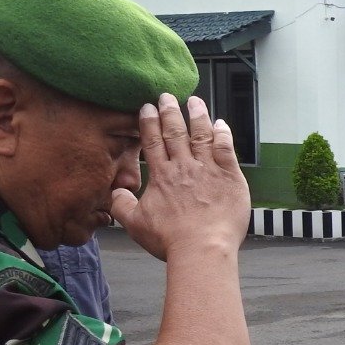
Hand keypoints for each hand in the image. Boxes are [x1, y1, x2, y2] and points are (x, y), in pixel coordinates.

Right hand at [112, 93, 249, 260]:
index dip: (148, 122)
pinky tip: (221, 124)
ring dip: (197, 115)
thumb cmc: (170, 240)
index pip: (152, 141)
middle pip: (175, 132)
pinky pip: (226, 148)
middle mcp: (183, 167)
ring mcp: (207, 170)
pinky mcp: (230, 176)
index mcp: (161, 176)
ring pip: (201, 134)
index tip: (147, 107)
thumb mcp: (135, 223)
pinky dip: (223, 134)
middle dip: (170, 111)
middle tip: (167, 96)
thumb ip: (121, 205)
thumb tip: (114, 192)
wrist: (202, 248)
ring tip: (194, 101)